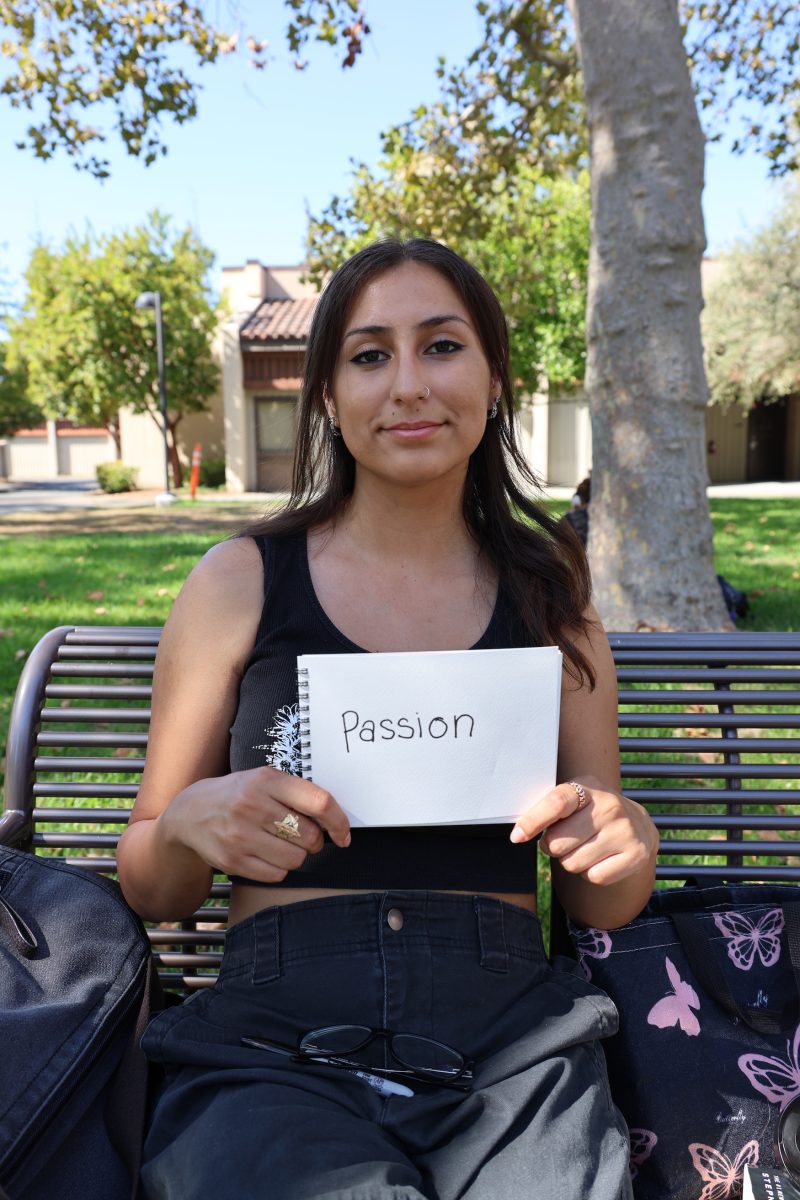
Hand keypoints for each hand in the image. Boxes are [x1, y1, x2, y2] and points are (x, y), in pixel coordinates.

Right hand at [161, 765, 350, 883]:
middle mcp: (252, 805)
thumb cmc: (239, 794)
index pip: (319, 802)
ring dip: (297, 856)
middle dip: (314, 841)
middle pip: (310, 836)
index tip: (343, 834)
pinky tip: (268, 855)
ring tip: (282, 844)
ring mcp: (240, 835)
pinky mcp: (232, 861)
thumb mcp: (264, 780)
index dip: (338, 822)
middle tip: (303, 836)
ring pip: (295, 859)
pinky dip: (279, 869)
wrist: (190, 813)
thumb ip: (297, 794)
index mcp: (266, 780)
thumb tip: (335, 822)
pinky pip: (277, 874)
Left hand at [510, 775, 657, 887]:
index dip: (533, 821)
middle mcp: (610, 807)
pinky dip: (590, 873)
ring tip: (585, 847)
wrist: (638, 824)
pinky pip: (594, 877)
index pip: (557, 803)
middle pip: (558, 843)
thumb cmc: (591, 812)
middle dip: (553, 847)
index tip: (517, 837)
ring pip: (573, 863)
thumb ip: (548, 808)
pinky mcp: (636, 855)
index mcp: (588, 787)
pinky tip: (601, 858)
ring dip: (571, 861)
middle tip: (565, 839)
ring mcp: (625, 831)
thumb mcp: (573, 798)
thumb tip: (519, 832)